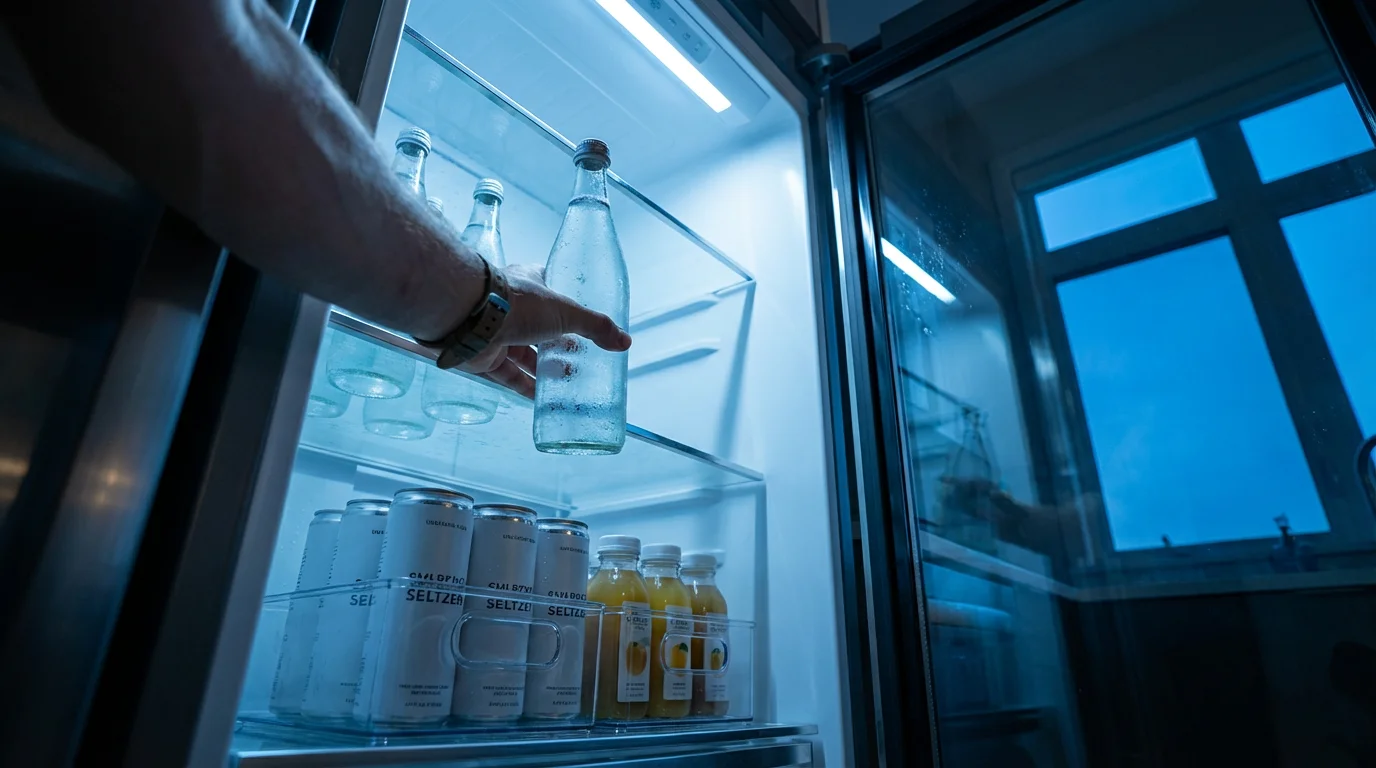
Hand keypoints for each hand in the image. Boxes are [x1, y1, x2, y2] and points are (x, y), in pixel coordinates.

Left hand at [459, 263, 630, 397]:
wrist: (471, 318)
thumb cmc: (519, 303)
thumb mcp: (567, 312)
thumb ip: (595, 326)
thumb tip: (624, 341)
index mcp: (530, 284)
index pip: (551, 290)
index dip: (567, 304)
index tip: (583, 320)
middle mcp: (512, 307)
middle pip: (539, 327)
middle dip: (558, 343)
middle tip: (579, 358)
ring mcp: (497, 332)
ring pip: (523, 353)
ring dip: (542, 367)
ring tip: (566, 381)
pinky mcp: (486, 357)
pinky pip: (508, 375)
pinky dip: (524, 386)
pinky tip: (541, 398)